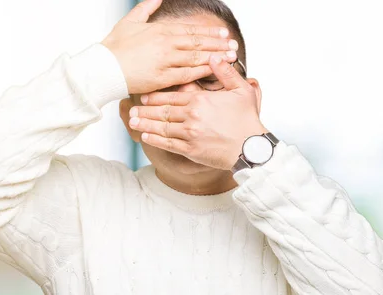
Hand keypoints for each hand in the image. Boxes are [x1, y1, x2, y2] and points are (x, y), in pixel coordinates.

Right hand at [101, 0, 237, 93]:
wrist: (103, 67)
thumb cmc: (114, 47)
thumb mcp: (130, 21)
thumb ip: (147, 8)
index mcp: (160, 30)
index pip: (191, 30)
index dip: (209, 32)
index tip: (223, 33)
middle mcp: (166, 43)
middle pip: (198, 43)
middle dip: (218, 44)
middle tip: (233, 45)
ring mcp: (165, 60)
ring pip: (196, 57)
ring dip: (215, 57)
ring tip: (230, 57)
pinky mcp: (162, 77)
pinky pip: (187, 74)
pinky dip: (202, 71)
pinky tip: (214, 70)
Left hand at [129, 55, 266, 170]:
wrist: (251, 148)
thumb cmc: (247, 120)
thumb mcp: (241, 90)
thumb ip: (225, 73)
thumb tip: (214, 56)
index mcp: (200, 100)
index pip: (172, 96)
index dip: (156, 96)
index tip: (144, 95)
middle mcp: (191, 116)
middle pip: (162, 111)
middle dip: (145, 109)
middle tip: (131, 108)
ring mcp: (189, 134)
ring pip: (161, 127)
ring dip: (145, 123)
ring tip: (133, 121)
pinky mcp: (190, 150)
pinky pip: (167, 144)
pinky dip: (154, 139)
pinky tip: (145, 136)